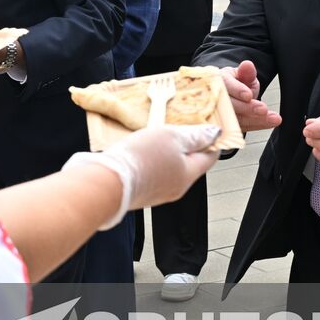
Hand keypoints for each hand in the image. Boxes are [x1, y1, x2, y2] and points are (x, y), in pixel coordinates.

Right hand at [64, 124, 221, 227]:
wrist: (106, 182)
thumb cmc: (138, 159)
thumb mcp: (170, 137)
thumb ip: (194, 135)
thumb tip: (214, 134)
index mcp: (188, 175)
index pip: (210, 157)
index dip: (209, 139)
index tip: (204, 127)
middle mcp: (176, 188)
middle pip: (190, 163)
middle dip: (186, 145)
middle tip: (176, 127)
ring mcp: (157, 192)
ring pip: (170, 168)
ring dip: (166, 153)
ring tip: (154, 137)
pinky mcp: (140, 192)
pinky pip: (152, 173)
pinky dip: (150, 162)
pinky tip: (139, 151)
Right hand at [218, 61, 281, 132]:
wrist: (230, 95)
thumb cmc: (235, 84)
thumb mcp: (242, 75)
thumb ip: (247, 72)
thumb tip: (248, 65)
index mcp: (217, 81)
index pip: (225, 85)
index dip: (236, 90)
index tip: (248, 95)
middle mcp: (215, 98)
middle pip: (229, 105)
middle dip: (246, 108)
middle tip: (263, 109)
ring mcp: (219, 114)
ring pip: (235, 119)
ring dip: (255, 120)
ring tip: (272, 118)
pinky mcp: (226, 126)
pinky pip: (241, 128)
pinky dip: (256, 125)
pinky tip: (269, 123)